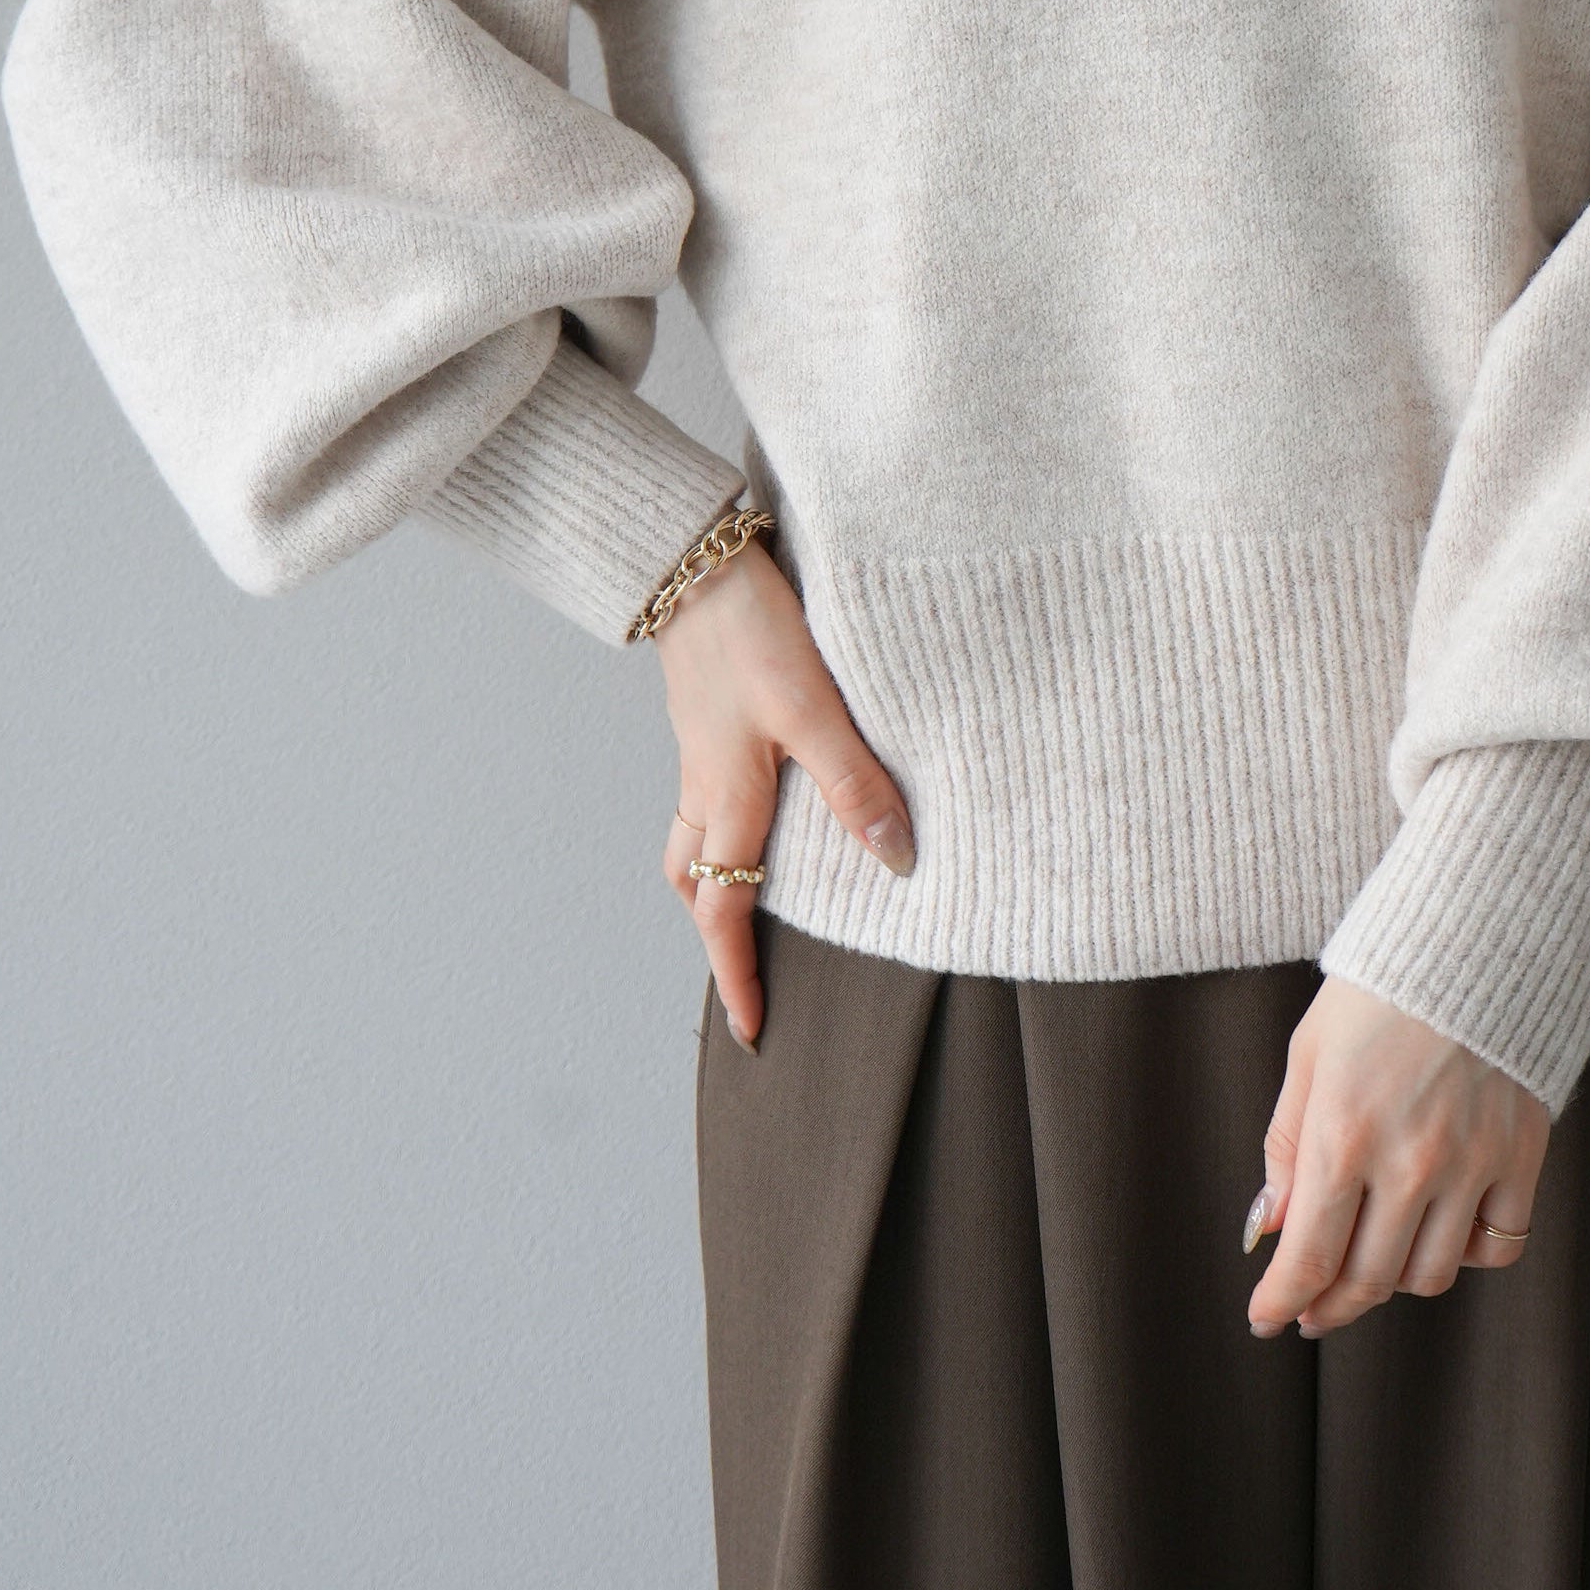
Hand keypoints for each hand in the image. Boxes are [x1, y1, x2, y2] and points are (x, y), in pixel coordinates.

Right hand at [656, 538, 914, 1050]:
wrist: (694, 560)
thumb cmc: (752, 631)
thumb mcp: (815, 711)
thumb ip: (855, 784)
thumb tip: (895, 862)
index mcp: (728, 796)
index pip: (726, 909)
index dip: (739, 974)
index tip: (752, 1029)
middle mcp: (705, 782)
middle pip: (695, 882)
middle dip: (715, 934)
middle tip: (745, 971)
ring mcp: (700, 748)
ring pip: (694, 837)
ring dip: (713, 879)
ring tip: (751, 899)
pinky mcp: (706, 715)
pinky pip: (703, 795)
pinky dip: (722, 824)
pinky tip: (763, 804)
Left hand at [1243, 975, 1549, 1336]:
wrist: (1470, 938)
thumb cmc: (1374, 994)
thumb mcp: (1307, 1057)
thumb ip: (1286, 1147)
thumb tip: (1271, 1227)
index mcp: (1344, 1134)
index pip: (1309, 1254)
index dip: (1282, 1299)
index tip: (1266, 1318)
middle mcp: (1410, 1161)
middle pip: (1368, 1279)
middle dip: (1330, 1306)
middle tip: (1311, 1310)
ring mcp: (1473, 1164)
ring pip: (1432, 1274)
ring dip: (1392, 1283)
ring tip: (1371, 1263)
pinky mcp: (1522, 1156)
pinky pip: (1499, 1245)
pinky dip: (1468, 1254)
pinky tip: (1441, 1234)